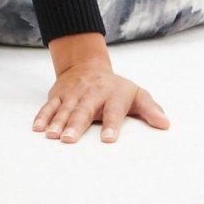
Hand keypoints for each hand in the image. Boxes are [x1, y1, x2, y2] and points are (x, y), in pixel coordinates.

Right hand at [33, 58, 170, 143]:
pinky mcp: (58, 94)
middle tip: (70, 139)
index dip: (111, 124)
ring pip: (65, 108)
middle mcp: (92, 92)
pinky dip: (43, 116)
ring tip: (53, 136)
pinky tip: (38, 128)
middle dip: (76, 124)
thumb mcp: (135, 94)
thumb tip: (165, 124)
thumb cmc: (115, 87)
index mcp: (113, 94)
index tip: (109, 139)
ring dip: (58, 122)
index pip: (114, 110)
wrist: (86, 64)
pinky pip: (49, 106)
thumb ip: (150, 108)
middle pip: (84, 110)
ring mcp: (73, 93)